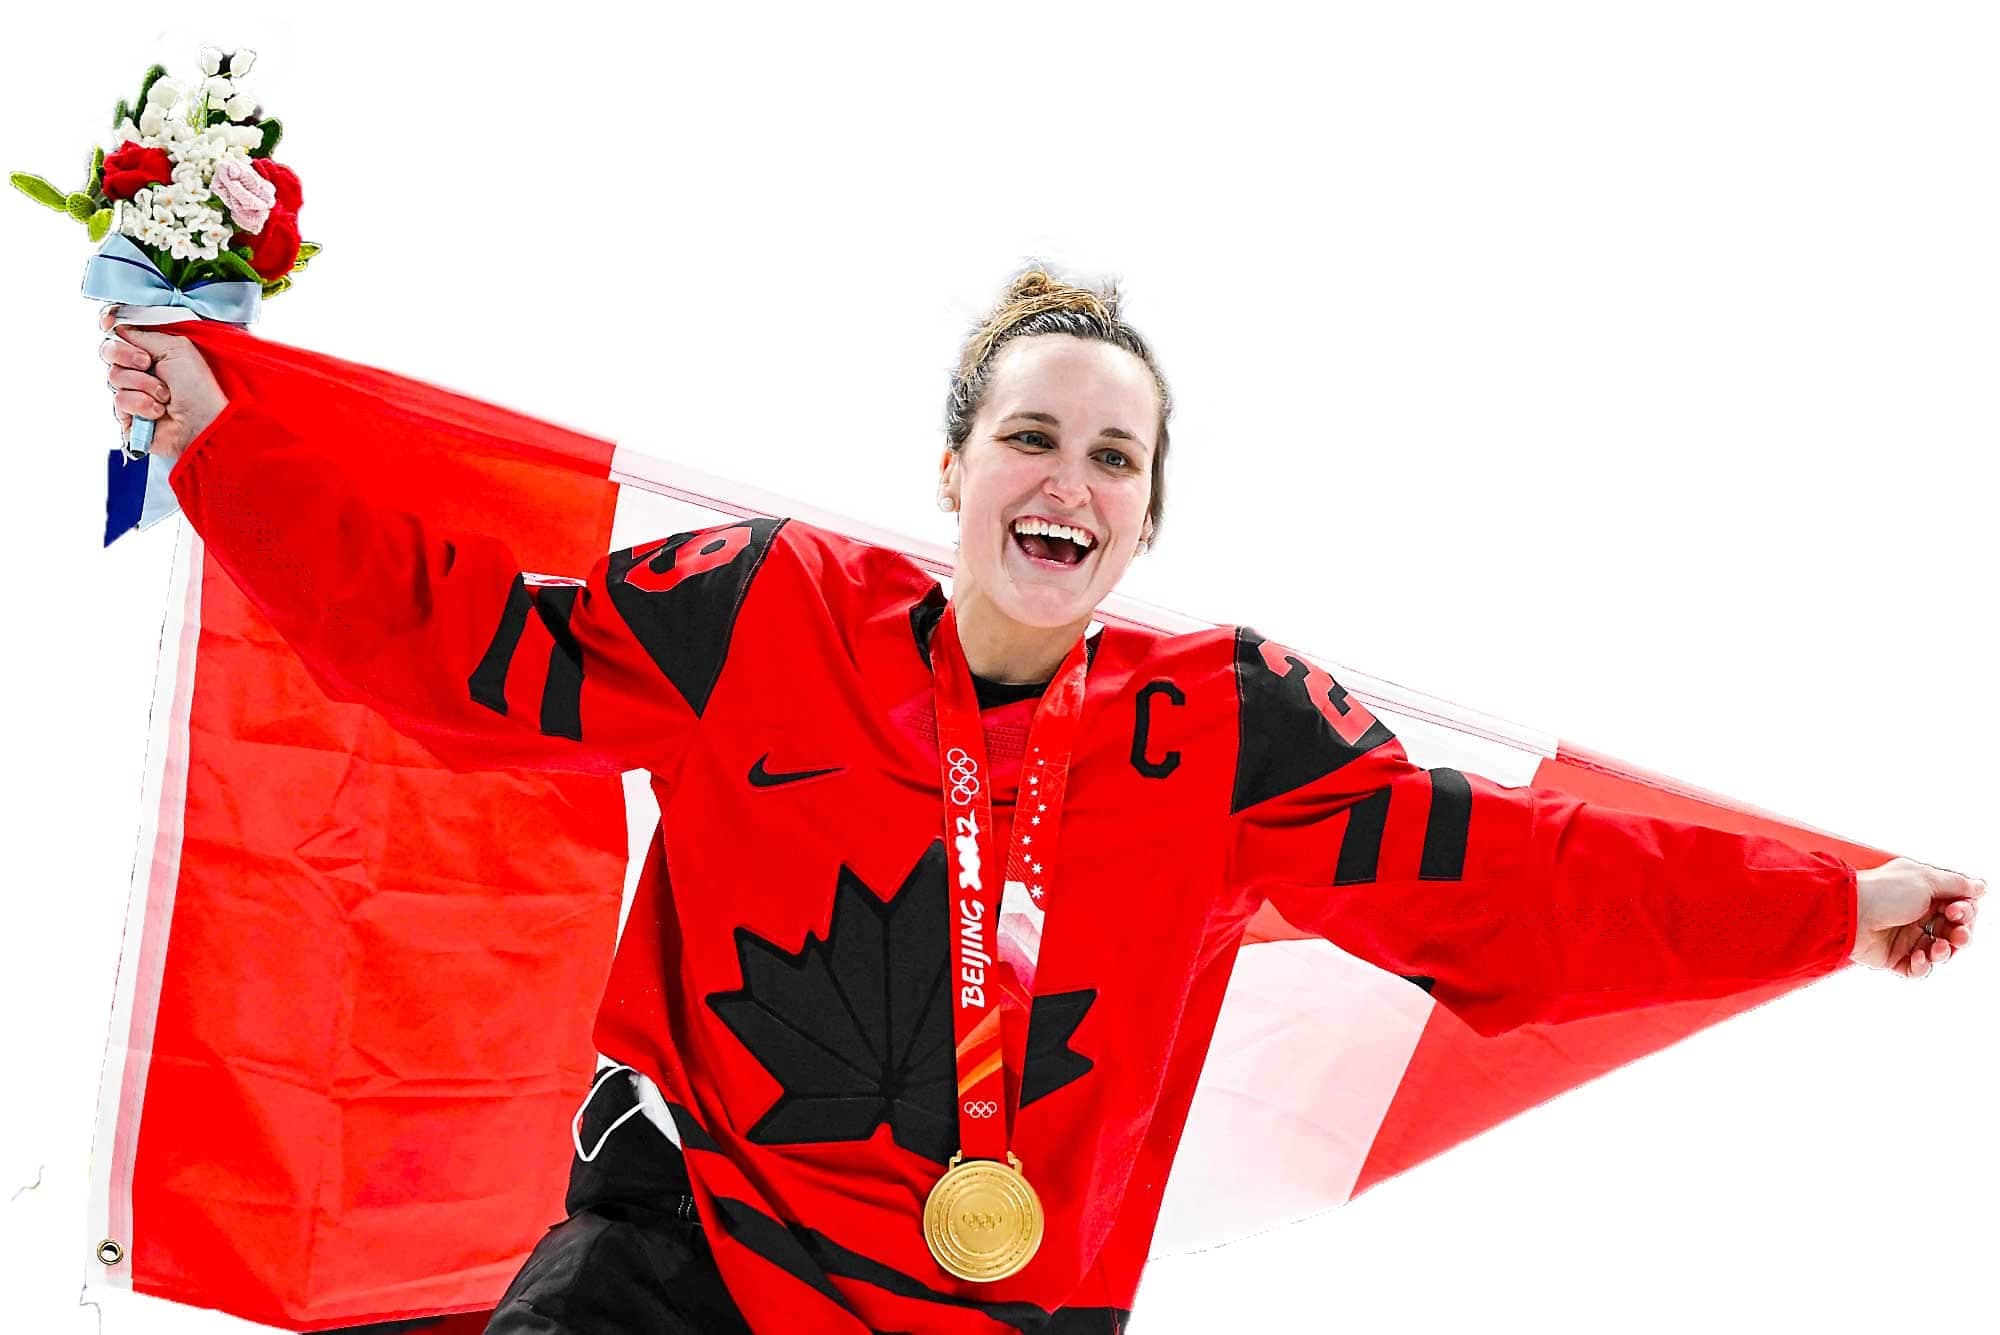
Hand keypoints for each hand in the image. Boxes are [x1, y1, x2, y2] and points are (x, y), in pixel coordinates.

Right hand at [97, 303, 227, 461]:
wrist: (204, 423)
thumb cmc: (198, 387)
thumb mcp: (176, 348)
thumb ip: (143, 334)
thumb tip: (117, 327)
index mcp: (152, 351)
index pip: (119, 333)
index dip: (111, 326)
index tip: (109, 323)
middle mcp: (139, 370)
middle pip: (109, 352)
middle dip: (126, 355)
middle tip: (148, 363)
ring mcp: (132, 393)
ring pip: (113, 377)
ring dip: (142, 384)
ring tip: (165, 395)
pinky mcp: (128, 416)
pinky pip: (119, 401)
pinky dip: (140, 404)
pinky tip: (158, 411)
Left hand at [1850, 856, 1983, 977]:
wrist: (1847, 911)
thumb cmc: (1883, 890)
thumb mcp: (1925, 879)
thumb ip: (1956, 884)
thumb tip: (1981, 886)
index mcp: (1924, 894)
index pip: (1958, 907)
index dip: (1966, 912)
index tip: (1958, 911)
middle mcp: (1916, 916)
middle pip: (1953, 932)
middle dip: (1961, 935)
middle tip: (1958, 935)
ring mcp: (1904, 937)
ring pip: (1939, 952)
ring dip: (1944, 952)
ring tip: (1936, 947)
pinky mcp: (1893, 957)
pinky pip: (1917, 969)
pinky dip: (1922, 966)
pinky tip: (1917, 956)